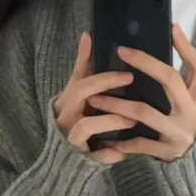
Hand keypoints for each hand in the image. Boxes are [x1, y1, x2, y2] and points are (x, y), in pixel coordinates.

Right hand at [53, 32, 136, 164]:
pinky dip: (108, 154)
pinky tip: (123, 152)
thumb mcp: (77, 93)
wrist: (63, 160)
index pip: (81, 83)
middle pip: (80, 97)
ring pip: (85, 126)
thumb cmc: (76, 119)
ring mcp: (70, 138)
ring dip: (110, 121)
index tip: (128, 74)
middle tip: (131, 87)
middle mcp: (64, 117)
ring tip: (131, 120)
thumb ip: (83, 67)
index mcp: (66, 100)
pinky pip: (94, 156)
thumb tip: (88, 35)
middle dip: (105, 89)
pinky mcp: (79, 159)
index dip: (103, 78)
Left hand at [86, 23, 195, 160]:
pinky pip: (139, 143)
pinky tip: (104, 135)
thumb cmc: (187, 122)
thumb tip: (174, 30)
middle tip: (121, 52)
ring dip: (117, 104)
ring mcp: (179, 134)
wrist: (194, 164)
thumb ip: (187, 71)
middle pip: (170, 80)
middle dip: (145, 63)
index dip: (185, 47)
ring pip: (145, 112)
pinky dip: (121, 140)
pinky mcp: (166, 152)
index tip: (169, 29)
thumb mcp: (193, 99)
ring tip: (96, 98)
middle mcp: (191, 114)